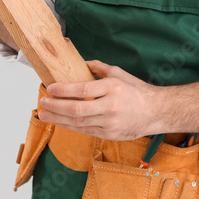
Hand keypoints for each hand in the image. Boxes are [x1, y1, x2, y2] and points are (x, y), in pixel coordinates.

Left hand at [38, 60, 162, 140]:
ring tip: (44, 114)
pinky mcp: (109, 134)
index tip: (49, 88)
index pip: (82, 90)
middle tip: (42, 102)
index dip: (63, 90)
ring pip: (78, 123)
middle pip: (77, 109)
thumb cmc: (137, 91)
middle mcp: (110, 106)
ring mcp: (110, 123)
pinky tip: (60, 122)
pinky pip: (85, 130)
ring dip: (58, 119)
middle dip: (56, 106)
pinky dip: (70, 126)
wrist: (155, 112)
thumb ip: (99, 68)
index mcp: (112, 88)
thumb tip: (81, 63)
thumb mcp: (119, 73)